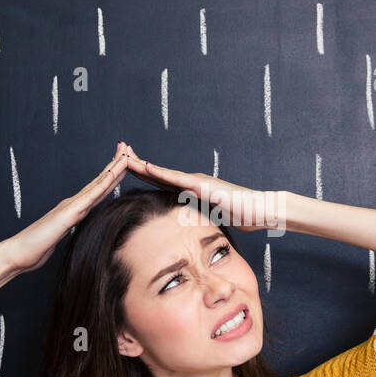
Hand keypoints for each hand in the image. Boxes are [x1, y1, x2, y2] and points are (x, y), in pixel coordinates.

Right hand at [0, 142, 130, 272]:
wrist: (18, 252)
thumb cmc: (36, 246)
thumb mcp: (61, 236)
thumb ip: (69, 228)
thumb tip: (79, 225)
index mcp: (73, 208)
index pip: (97, 189)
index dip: (111, 175)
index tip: (123, 162)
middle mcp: (73, 203)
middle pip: (100, 181)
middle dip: (114, 164)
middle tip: (127, 148)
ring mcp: (70, 207)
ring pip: (97, 185)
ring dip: (113, 169)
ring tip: (125, 154)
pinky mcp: (68, 215)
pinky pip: (89, 198)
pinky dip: (102, 185)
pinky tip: (111, 175)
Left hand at [121, 143, 283, 234]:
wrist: (258, 210)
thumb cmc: (239, 214)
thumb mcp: (210, 216)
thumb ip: (197, 215)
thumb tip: (185, 224)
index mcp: (189, 188)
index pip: (160, 181)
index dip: (141, 173)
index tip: (124, 166)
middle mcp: (189, 181)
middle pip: (156, 173)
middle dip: (136, 163)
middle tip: (117, 151)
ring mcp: (195, 181)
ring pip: (161, 172)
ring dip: (141, 164)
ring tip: (123, 155)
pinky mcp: (201, 186)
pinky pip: (175, 179)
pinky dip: (159, 173)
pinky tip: (145, 166)